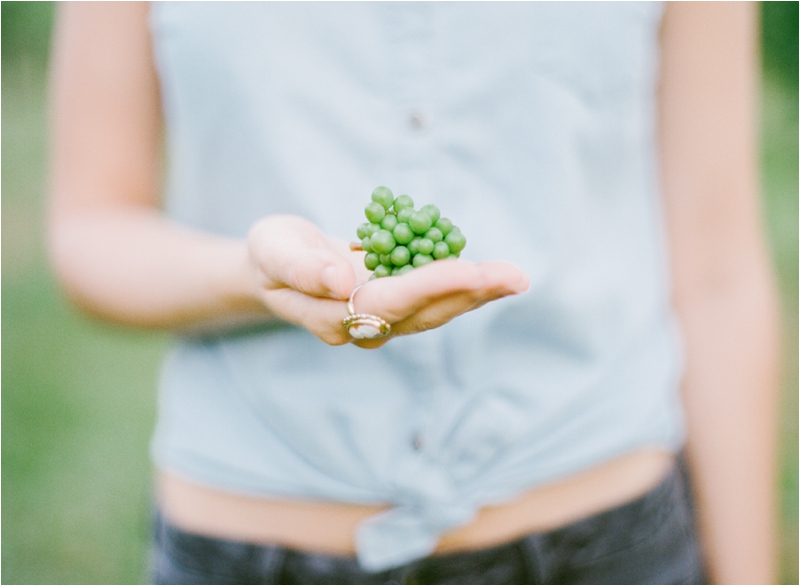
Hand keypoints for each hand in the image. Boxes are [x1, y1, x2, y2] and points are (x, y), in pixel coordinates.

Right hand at [247, 215, 528, 347]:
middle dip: (470, 294)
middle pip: (424, 314)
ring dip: (478, 295)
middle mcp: (366, 327)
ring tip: (516, 278)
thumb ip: (302, 269)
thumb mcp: (273, 252)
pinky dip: (466, 287)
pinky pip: (435, 299)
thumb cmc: (270, 256)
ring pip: (436, 312)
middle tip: (515, 277)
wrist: (275, 267)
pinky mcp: (397, 305)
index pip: (389, 303)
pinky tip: (495, 277)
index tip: (470, 269)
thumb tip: (343, 284)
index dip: (430, 286)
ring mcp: (384, 320)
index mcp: (335, 317)